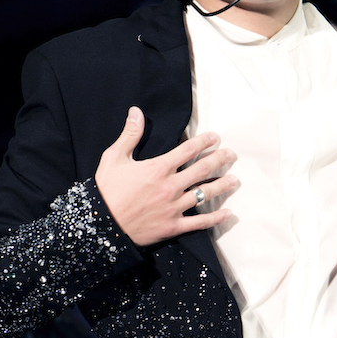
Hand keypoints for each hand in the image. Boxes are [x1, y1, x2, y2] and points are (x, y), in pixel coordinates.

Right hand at [94, 107, 236, 245]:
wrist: (101, 224)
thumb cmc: (107, 190)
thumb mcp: (114, 157)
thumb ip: (129, 135)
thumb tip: (136, 111)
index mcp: (158, 168)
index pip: (188, 150)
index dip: (204, 141)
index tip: (215, 137)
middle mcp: (171, 186)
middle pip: (202, 169)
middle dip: (219, 160)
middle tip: (231, 155)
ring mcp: (174, 207)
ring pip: (205, 194)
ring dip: (222, 185)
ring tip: (235, 180)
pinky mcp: (173, 226)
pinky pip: (199, 222)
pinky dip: (215, 218)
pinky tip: (228, 213)